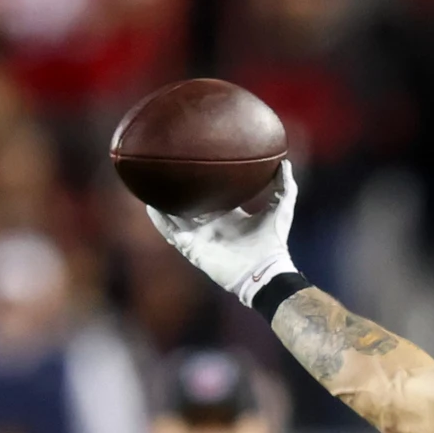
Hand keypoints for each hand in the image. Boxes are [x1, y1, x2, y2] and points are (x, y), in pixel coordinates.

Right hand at [146, 160, 298, 305]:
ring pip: (175, 216)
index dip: (203, 182)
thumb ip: (285, 186)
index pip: (211, 195)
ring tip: (148, 183)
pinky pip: (171, 232)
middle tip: (166, 168)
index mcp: (228, 215)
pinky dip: (160, 220)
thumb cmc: (273, 243)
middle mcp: (211, 224)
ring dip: (163, 202)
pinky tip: (149, 205)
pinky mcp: (192, 248)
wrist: (265, 270)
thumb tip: (285, 162)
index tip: (195, 163)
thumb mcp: (281, 209)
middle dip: (178, 189)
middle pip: (189, 203)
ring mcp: (199, 236)